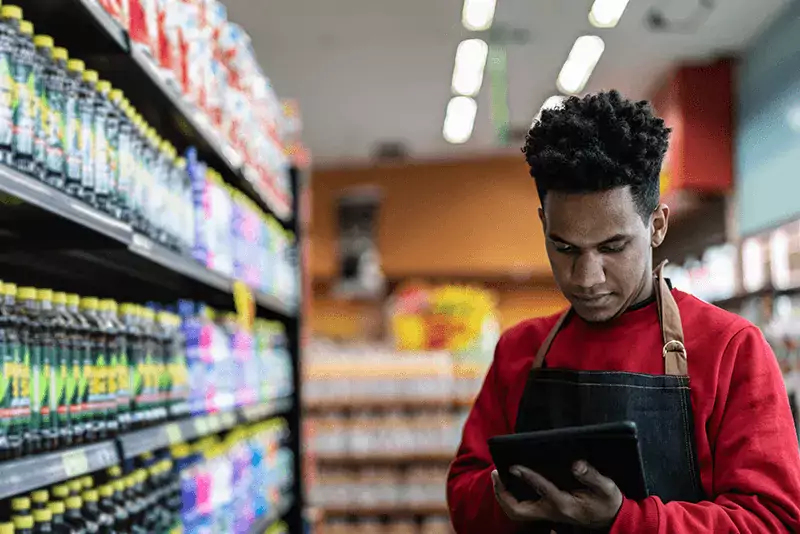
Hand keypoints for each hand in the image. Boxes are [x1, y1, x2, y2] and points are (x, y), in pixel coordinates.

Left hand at [491, 461, 622, 528]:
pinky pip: (521, 510)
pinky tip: (508, 483)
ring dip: (503, 496)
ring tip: (497, 477)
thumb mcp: (607, 488)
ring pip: (516, 512)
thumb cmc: (607, 502)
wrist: (610, 520)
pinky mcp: (546, 513)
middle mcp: (551, 511)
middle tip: (495, 473)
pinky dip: (510, 498)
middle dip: (502, 493)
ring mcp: (546, 515)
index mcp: (564, 504)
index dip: (526, 476)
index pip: (541, 489)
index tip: (514, 465)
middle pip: (518, 510)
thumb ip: (592, 476)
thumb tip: (576, 464)